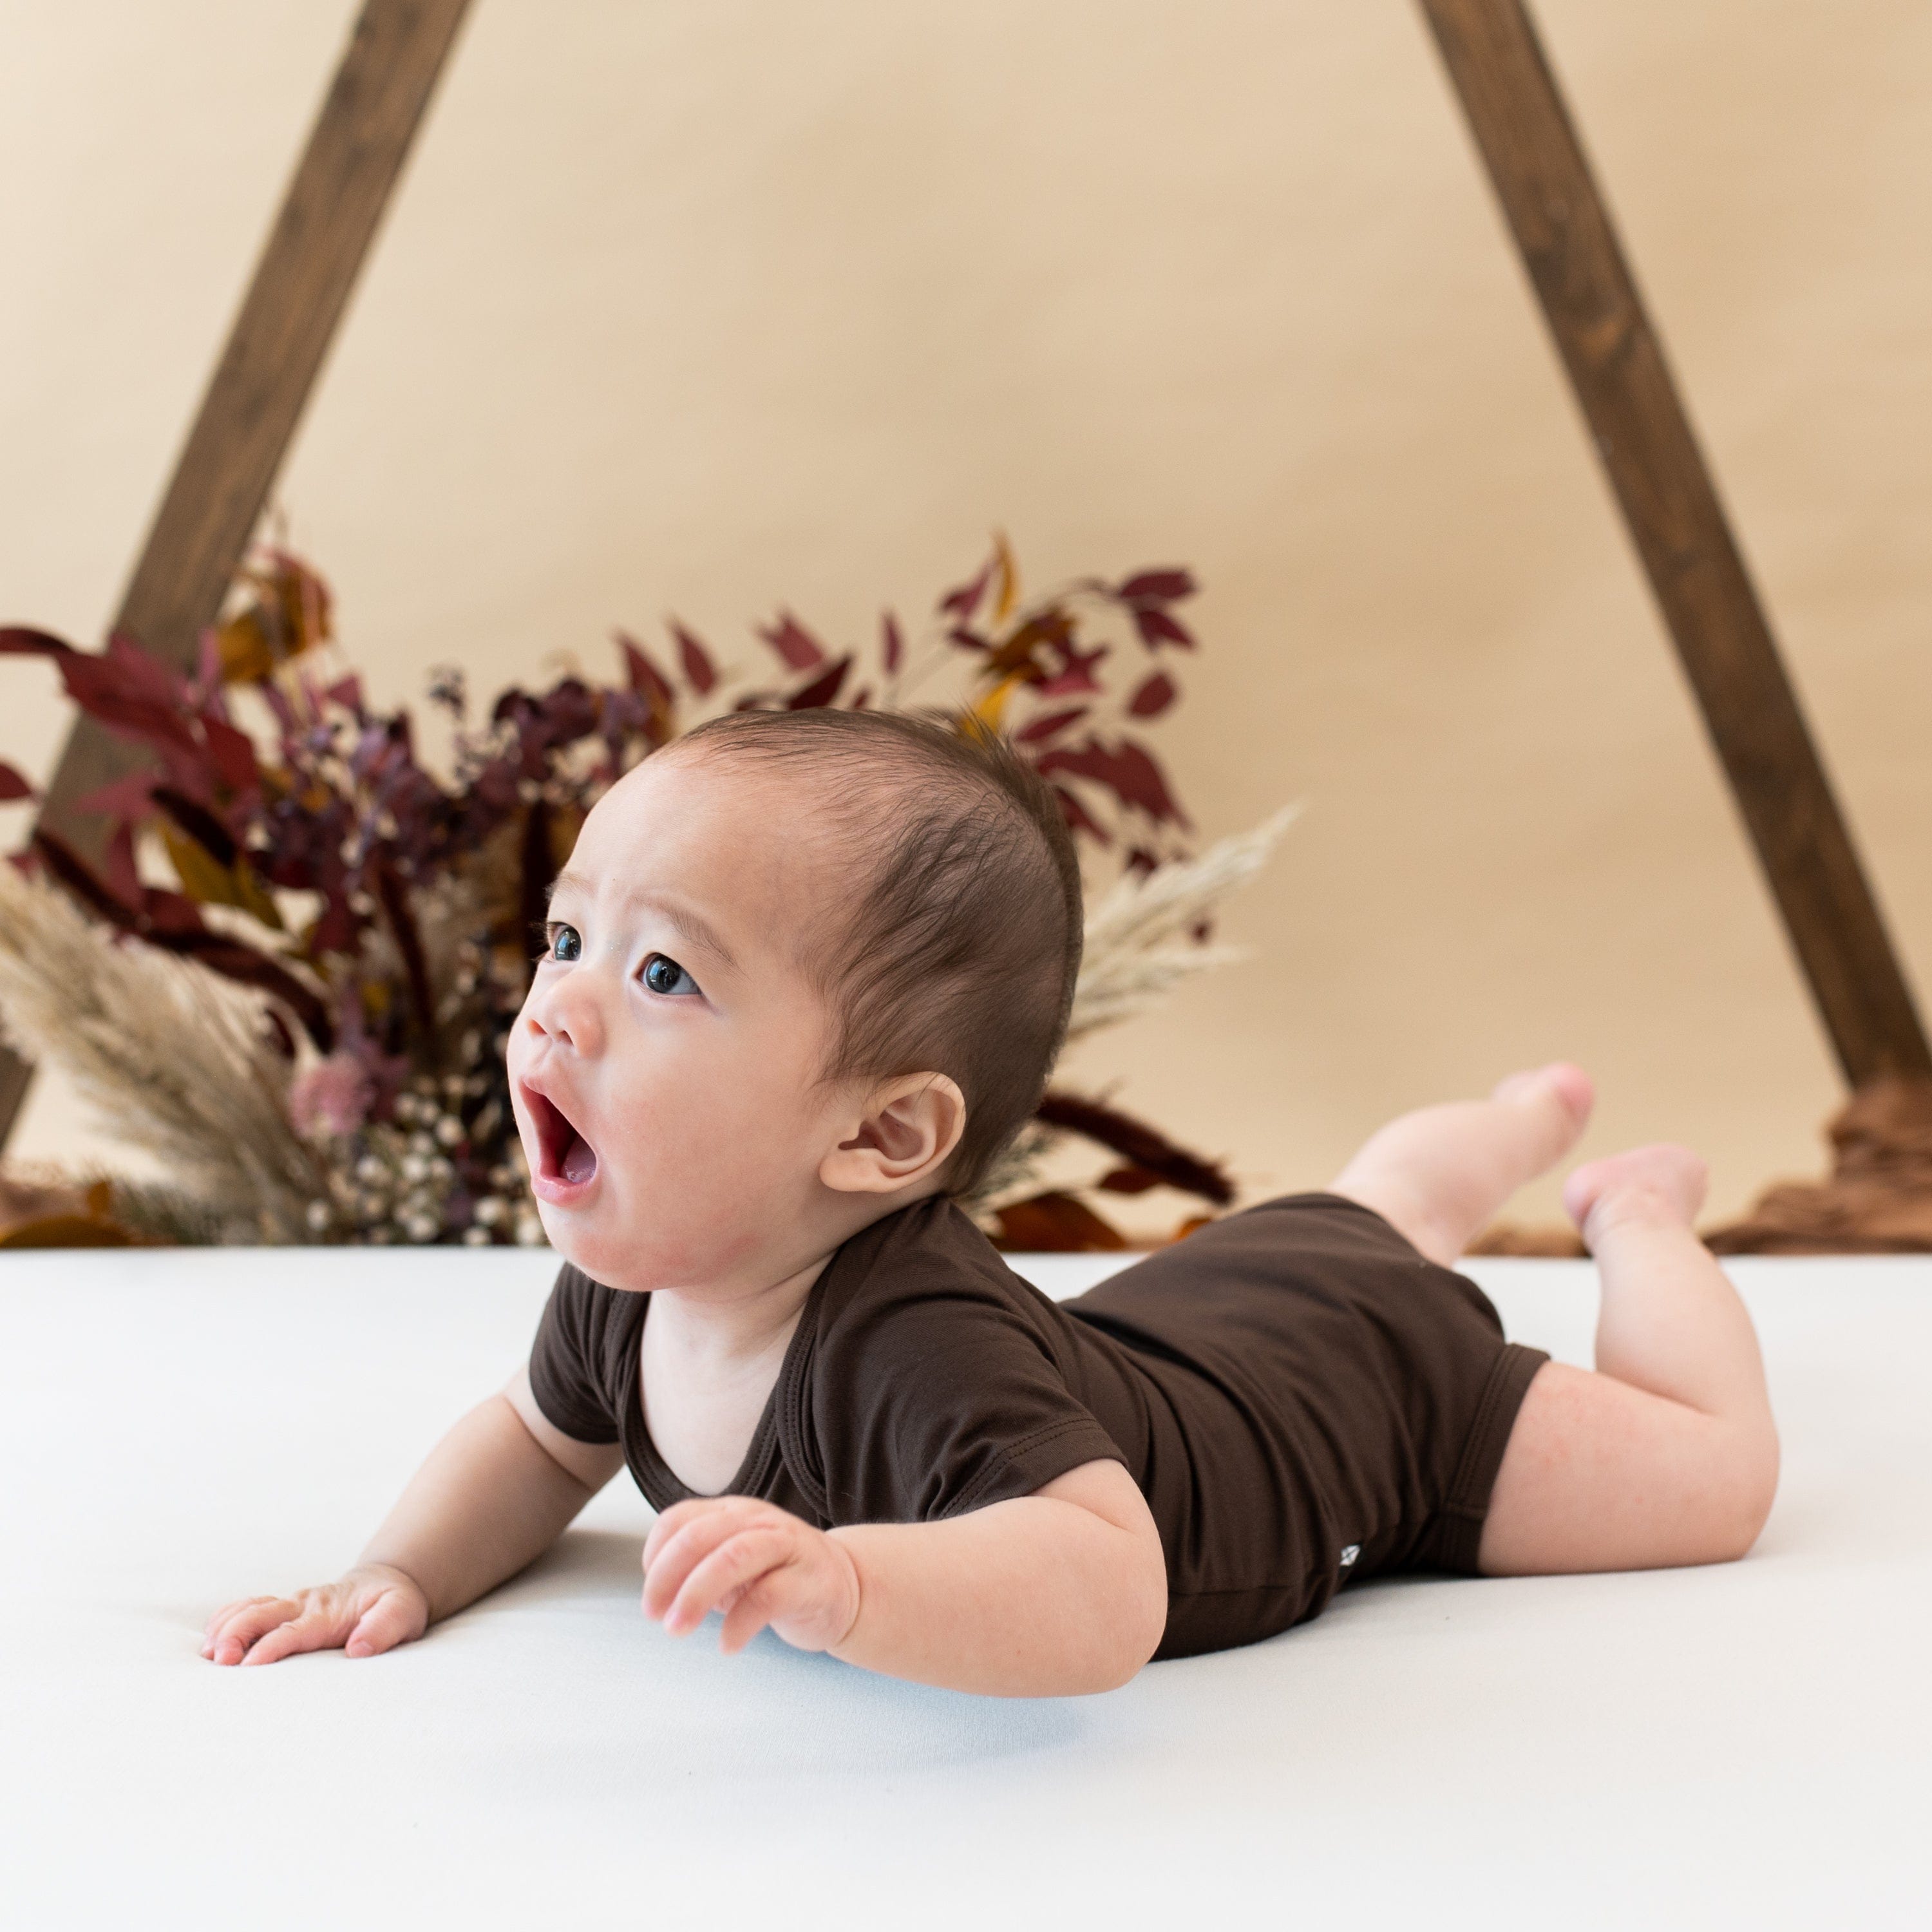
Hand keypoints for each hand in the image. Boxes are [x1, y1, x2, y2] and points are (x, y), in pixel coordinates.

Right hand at [201, 1563, 429, 1666]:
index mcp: (329, 1612)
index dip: (270, 1646)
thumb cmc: (395, 1604)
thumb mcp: (402, 1614)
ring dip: (224, 1628)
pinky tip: (208, 1639)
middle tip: (218, 1661)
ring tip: (205, 1655)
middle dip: (235, 1636)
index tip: (249, 1665)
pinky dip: (225, 1619)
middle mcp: (304, 1605)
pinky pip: (248, 1607)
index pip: (294, 1630)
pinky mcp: (283, 1609)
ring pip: (249, 1609)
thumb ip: (383, 1628)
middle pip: (260, 1615)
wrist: (389, 1582)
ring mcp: (291, 1605)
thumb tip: (358, 1649)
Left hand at [641, 1497, 860, 1655]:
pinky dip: (739, 1623)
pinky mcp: (808, 1580)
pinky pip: (768, 1597)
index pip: (679, 1519)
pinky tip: (727, 1645)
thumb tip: (656, 1596)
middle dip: (667, 1576)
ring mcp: (786, 1546)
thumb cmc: (778, 1579)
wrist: (849, 1588)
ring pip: (733, 1556)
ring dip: (696, 1593)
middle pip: (700, 1535)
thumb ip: (697, 1569)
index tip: (652, 1597)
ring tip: (678, 1629)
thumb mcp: (732, 1568)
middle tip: (654, 1615)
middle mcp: (757, 1521)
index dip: (655, 1556)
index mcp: (732, 1513)